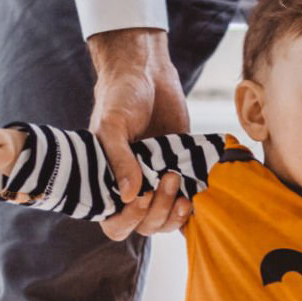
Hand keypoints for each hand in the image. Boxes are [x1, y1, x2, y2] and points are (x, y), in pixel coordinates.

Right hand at [87, 27, 191, 242]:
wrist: (147, 74)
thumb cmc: (120, 96)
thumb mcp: (112, 124)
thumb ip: (119, 158)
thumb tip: (129, 196)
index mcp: (106, 182)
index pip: (114, 222)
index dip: (128, 219)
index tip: (140, 196)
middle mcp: (130, 189)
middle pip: (144, 226)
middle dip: (157, 210)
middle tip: (167, 177)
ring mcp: (155, 184)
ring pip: (165, 221)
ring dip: (174, 211)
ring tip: (177, 178)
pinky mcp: (179, 174)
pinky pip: (185, 206)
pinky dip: (191, 209)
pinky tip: (195, 195)